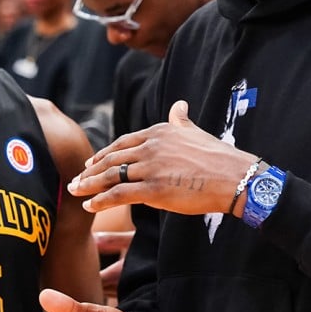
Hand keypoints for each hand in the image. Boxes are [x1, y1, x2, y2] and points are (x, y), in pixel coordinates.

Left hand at [68, 101, 258, 215]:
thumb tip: (179, 105)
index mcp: (159, 132)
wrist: (235, 177)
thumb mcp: (195, 132)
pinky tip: (90, 206)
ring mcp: (151, 167)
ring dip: (89, 185)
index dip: (105, 152)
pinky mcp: (154, 189)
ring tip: (76, 192)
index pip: (123, 142)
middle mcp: (151, 146)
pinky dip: (101, 200)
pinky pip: (119, 194)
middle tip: (76, 178)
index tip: (92, 161)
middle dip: (91, 169)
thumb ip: (181, 120)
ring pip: (111, 175)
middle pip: (112, 158)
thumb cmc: (219, 158)